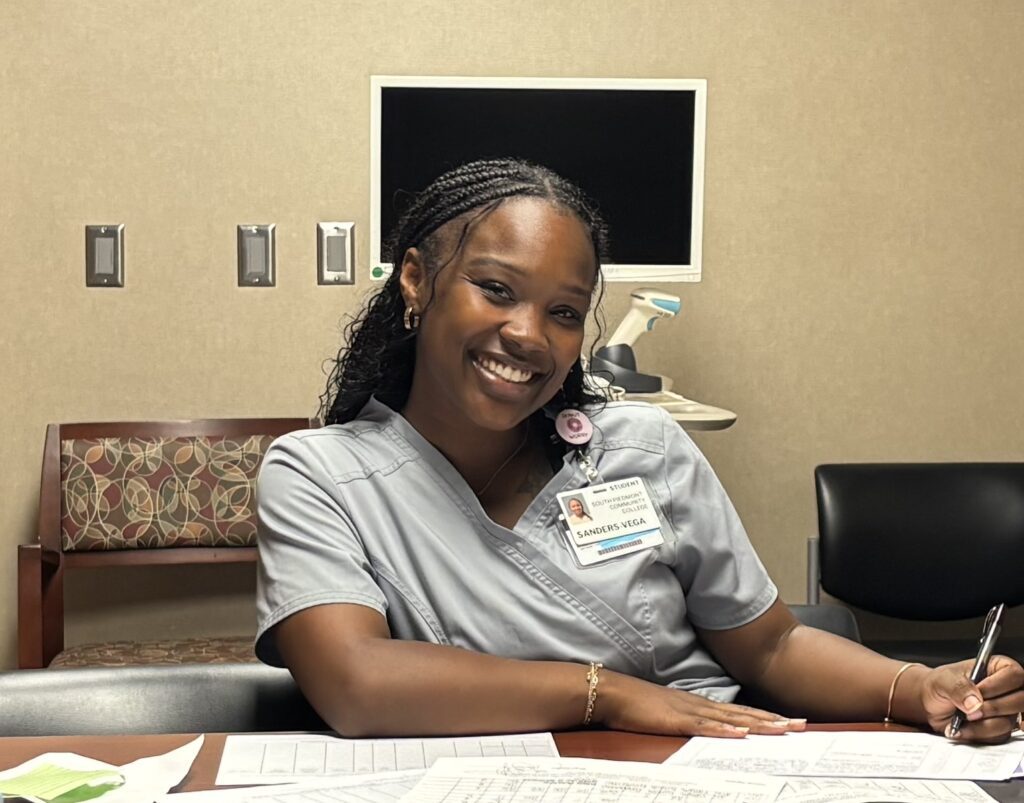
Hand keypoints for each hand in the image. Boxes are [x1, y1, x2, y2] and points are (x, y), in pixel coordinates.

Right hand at [597, 670, 806, 737]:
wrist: (612, 693)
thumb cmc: (635, 705)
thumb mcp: (667, 713)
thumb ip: (687, 720)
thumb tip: (706, 730)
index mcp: (698, 704)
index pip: (739, 711)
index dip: (765, 716)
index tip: (788, 720)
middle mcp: (699, 705)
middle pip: (743, 713)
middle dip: (773, 719)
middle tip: (801, 724)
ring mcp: (688, 711)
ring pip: (731, 719)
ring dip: (758, 724)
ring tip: (783, 729)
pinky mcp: (675, 720)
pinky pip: (704, 726)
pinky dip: (725, 730)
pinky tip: (741, 733)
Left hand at [920, 655, 1023, 743]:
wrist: (931, 704)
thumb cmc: (940, 684)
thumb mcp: (943, 679)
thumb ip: (958, 687)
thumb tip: (975, 703)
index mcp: (997, 668)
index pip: (1014, 675)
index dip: (996, 686)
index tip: (978, 691)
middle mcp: (1006, 690)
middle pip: (1020, 701)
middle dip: (992, 708)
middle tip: (969, 709)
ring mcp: (1006, 711)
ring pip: (1008, 722)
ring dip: (981, 724)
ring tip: (961, 718)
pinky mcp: (1000, 728)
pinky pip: (998, 736)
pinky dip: (978, 734)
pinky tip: (963, 728)